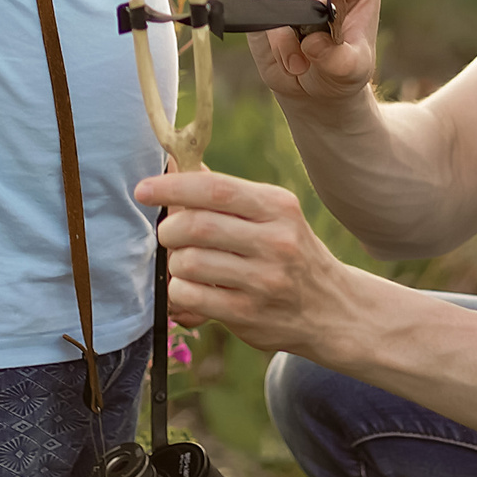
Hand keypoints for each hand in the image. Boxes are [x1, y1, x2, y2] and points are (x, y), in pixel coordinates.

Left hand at [136, 169, 362, 358]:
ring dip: (175, 263)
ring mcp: (264, 281)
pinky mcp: (249, 314)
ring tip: (188, 265)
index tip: (143, 189)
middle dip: (169, 229)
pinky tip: (193, 290)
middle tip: (170, 234)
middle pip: (196, 227)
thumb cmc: (289, 253)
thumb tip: (175, 161)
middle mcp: (276, 241)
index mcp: (279, 207)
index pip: (216, 190)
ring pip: (188, 263)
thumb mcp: (272, 216)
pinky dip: (180, 292)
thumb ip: (225, 192)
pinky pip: (190, 296)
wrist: (333, 309)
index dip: (172, 187)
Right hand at [245, 0, 383, 106]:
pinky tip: (282, 50)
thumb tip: (313, 43)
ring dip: (285, 24)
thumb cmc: (342, 64)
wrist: (315, 78)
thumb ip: (340, 59)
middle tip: (306, 38)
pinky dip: (267, 24)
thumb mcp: (351, 69)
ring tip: (298, 61)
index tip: (321, 3)